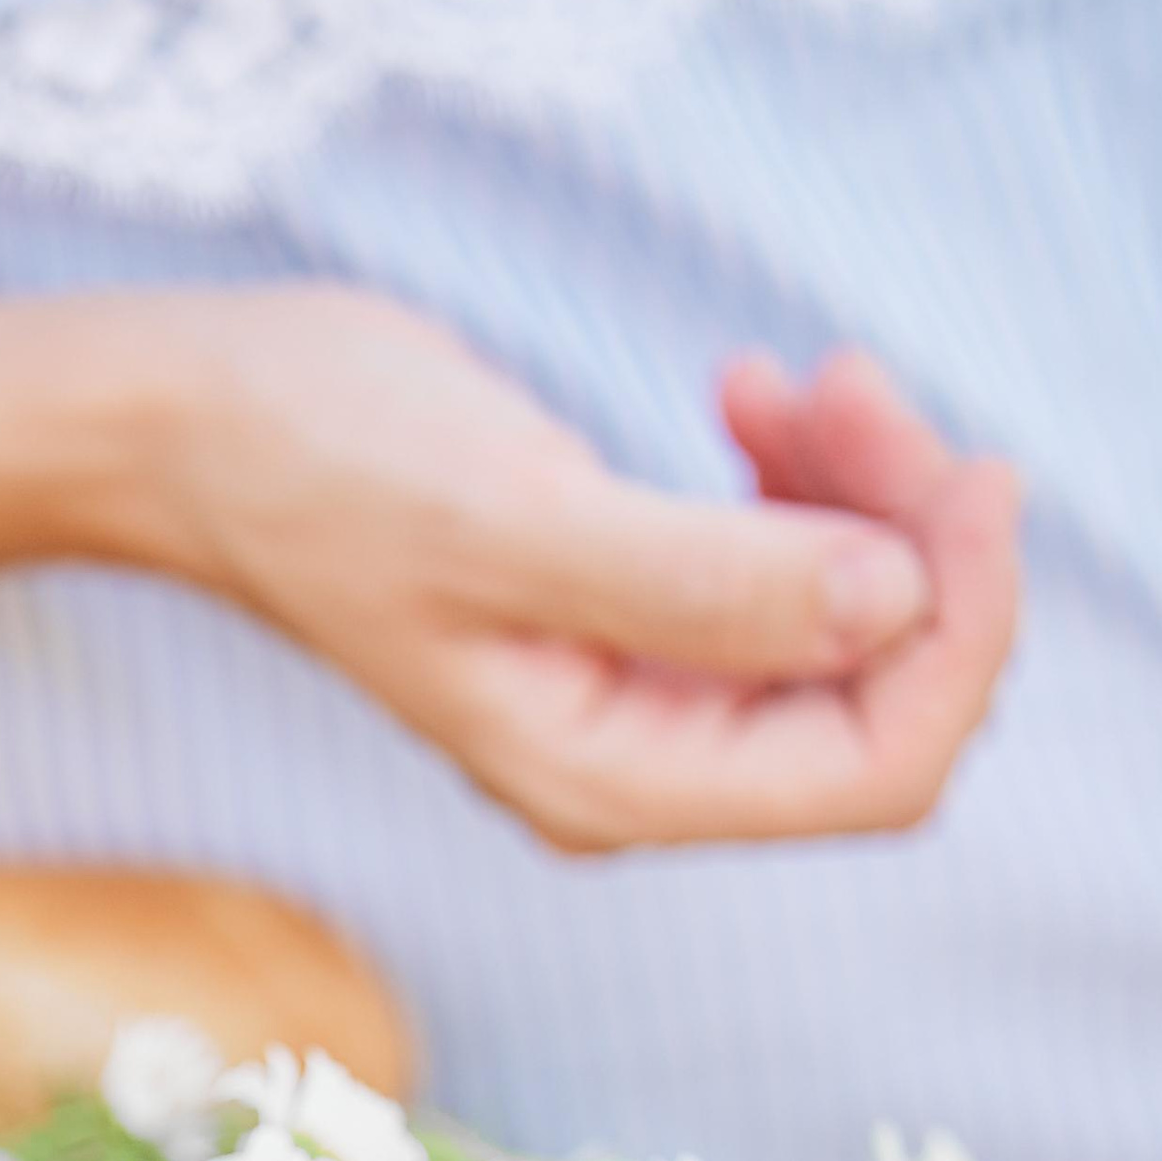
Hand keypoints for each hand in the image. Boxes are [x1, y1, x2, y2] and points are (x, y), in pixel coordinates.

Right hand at [139, 291, 1021, 852]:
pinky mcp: (628, 621)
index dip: (961, 635)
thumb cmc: (319, 463)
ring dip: (864, 495)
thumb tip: (892, 602)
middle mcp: (637, 767)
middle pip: (879, 698)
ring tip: (796, 380)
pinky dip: (805, 484)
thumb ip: (705, 581)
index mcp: (613, 780)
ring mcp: (635, 700)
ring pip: (845, 628)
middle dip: (913, 543)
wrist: (193, 427)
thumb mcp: (515, 515)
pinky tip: (748, 398)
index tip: (968, 474)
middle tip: (857, 385)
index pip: (876, 770)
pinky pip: (783, 578)